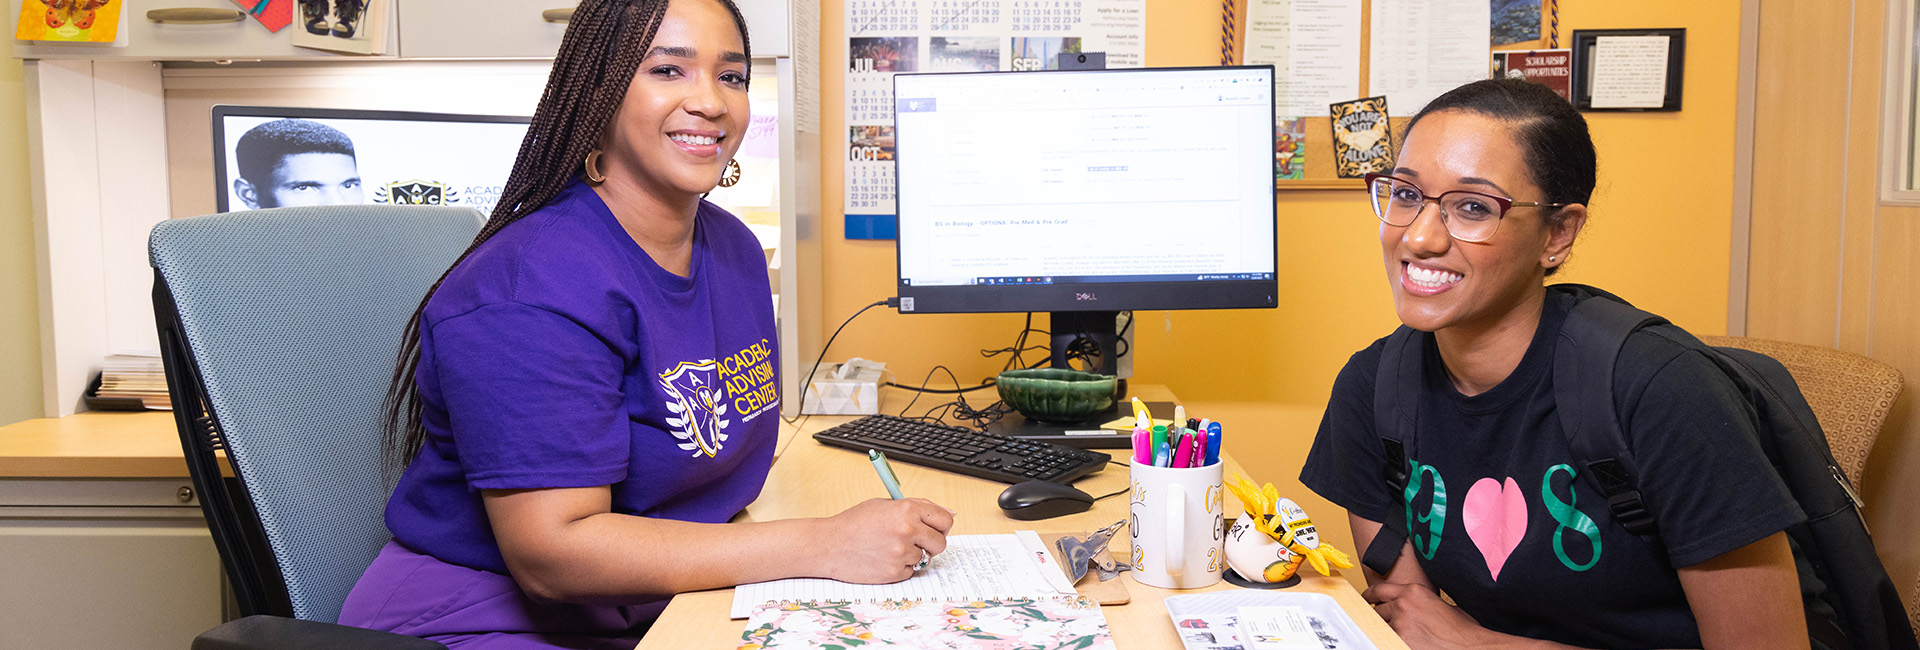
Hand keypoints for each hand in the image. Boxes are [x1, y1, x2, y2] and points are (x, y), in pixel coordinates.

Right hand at [815, 498, 954, 583]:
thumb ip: (918, 507)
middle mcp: (907, 529)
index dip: (941, 526)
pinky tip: (883, 559)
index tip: (935, 529)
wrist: (829, 545)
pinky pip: (911, 571)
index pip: (945, 520)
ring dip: (912, 555)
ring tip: (889, 548)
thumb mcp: (885, 505)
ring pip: (925, 558)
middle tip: (914, 542)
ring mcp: (901, 552)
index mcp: (907, 508)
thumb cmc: (855, 523)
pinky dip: (901, 567)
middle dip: (931, 544)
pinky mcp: (895, 571)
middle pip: (941, 542)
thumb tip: (951, 514)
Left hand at [1365, 582, 1494, 649]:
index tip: (1366, 600)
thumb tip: (1417, 608)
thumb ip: (1424, 603)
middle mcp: (1403, 605)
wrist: (1470, 646)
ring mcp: (1399, 624)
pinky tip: (1400, 642)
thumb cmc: (1462, 631)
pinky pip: (1385, 640)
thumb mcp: (1443, 606)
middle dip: (1381, 617)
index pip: (1380, 590)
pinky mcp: (1399, 641)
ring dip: (1386, 631)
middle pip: (1377, 610)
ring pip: (1380, 627)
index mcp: (1414, 591)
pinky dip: (1390, 641)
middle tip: (1387, 624)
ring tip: (1402, 635)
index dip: (1370, 596)